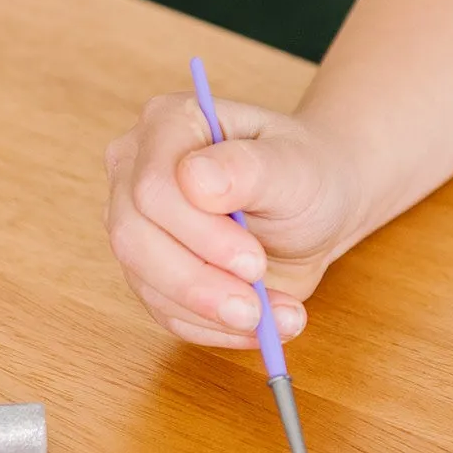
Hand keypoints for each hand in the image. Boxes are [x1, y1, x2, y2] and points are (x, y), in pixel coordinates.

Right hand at [104, 92, 364, 347]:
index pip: (152, 185)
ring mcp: (138, 222)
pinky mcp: (150, 270)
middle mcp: (137, 170)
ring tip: (276, 319)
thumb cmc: (306, 173)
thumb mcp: (294, 166)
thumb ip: (248, 169)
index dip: (198, 232)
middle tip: (254, 309)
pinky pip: (166, 312)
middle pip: (134, 237)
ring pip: (145, 282)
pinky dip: (215, 329)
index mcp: (168, 123)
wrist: (318, 209)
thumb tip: (195, 180)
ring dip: (211, 313)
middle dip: (197, 282)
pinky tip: (263, 327)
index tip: (253, 261)